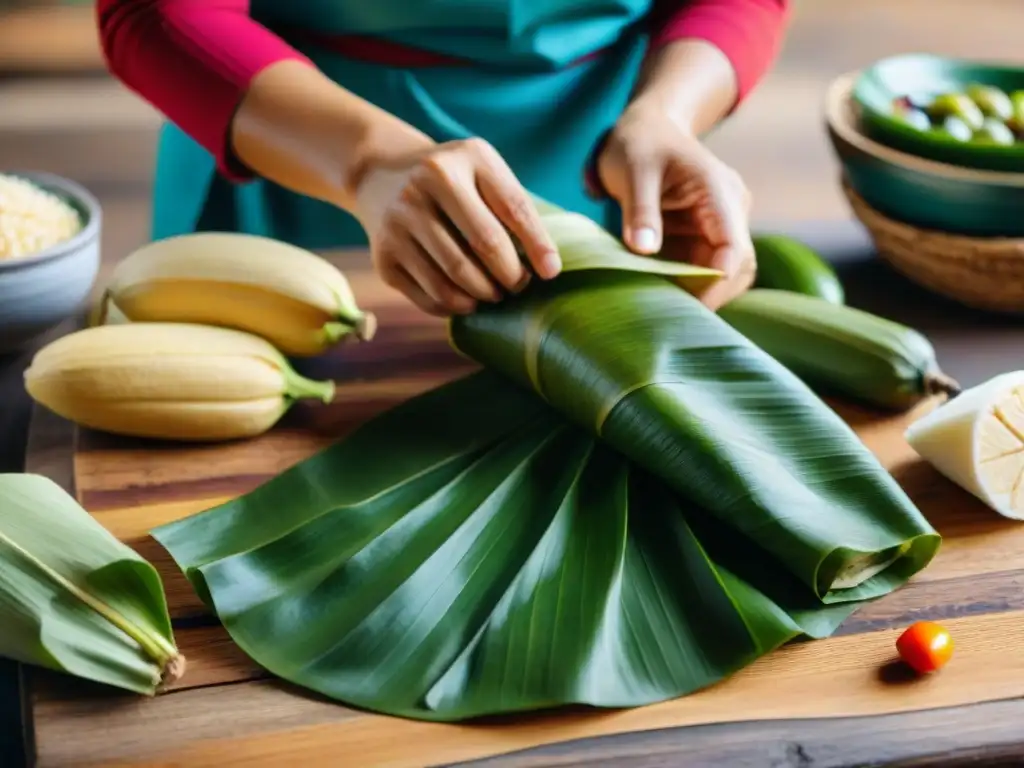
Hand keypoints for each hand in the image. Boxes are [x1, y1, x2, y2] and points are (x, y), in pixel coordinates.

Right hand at [354, 136, 560, 316]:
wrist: (380, 174)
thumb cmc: (451, 180)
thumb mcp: (482, 171)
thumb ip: (513, 207)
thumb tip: (546, 267)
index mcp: (464, 158)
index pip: (513, 208)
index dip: (538, 246)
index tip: (551, 272)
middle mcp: (426, 183)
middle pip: (486, 244)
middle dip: (512, 275)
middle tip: (518, 285)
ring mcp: (400, 219)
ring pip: (457, 276)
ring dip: (485, 294)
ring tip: (494, 293)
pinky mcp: (383, 255)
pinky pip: (430, 296)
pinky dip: (455, 306)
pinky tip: (465, 299)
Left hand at [595, 104, 754, 309]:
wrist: (648, 129)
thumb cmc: (640, 143)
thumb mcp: (633, 170)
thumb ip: (640, 210)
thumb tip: (644, 249)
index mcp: (719, 192)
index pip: (734, 249)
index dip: (715, 283)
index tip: (687, 306)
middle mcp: (730, 211)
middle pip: (737, 269)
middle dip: (709, 294)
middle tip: (669, 316)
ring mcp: (720, 226)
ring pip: (723, 275)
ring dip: (697, 293)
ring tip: (661, 307)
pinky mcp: (704, 237)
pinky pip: (703, 270)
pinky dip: (685, 286)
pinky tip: (659, 294)